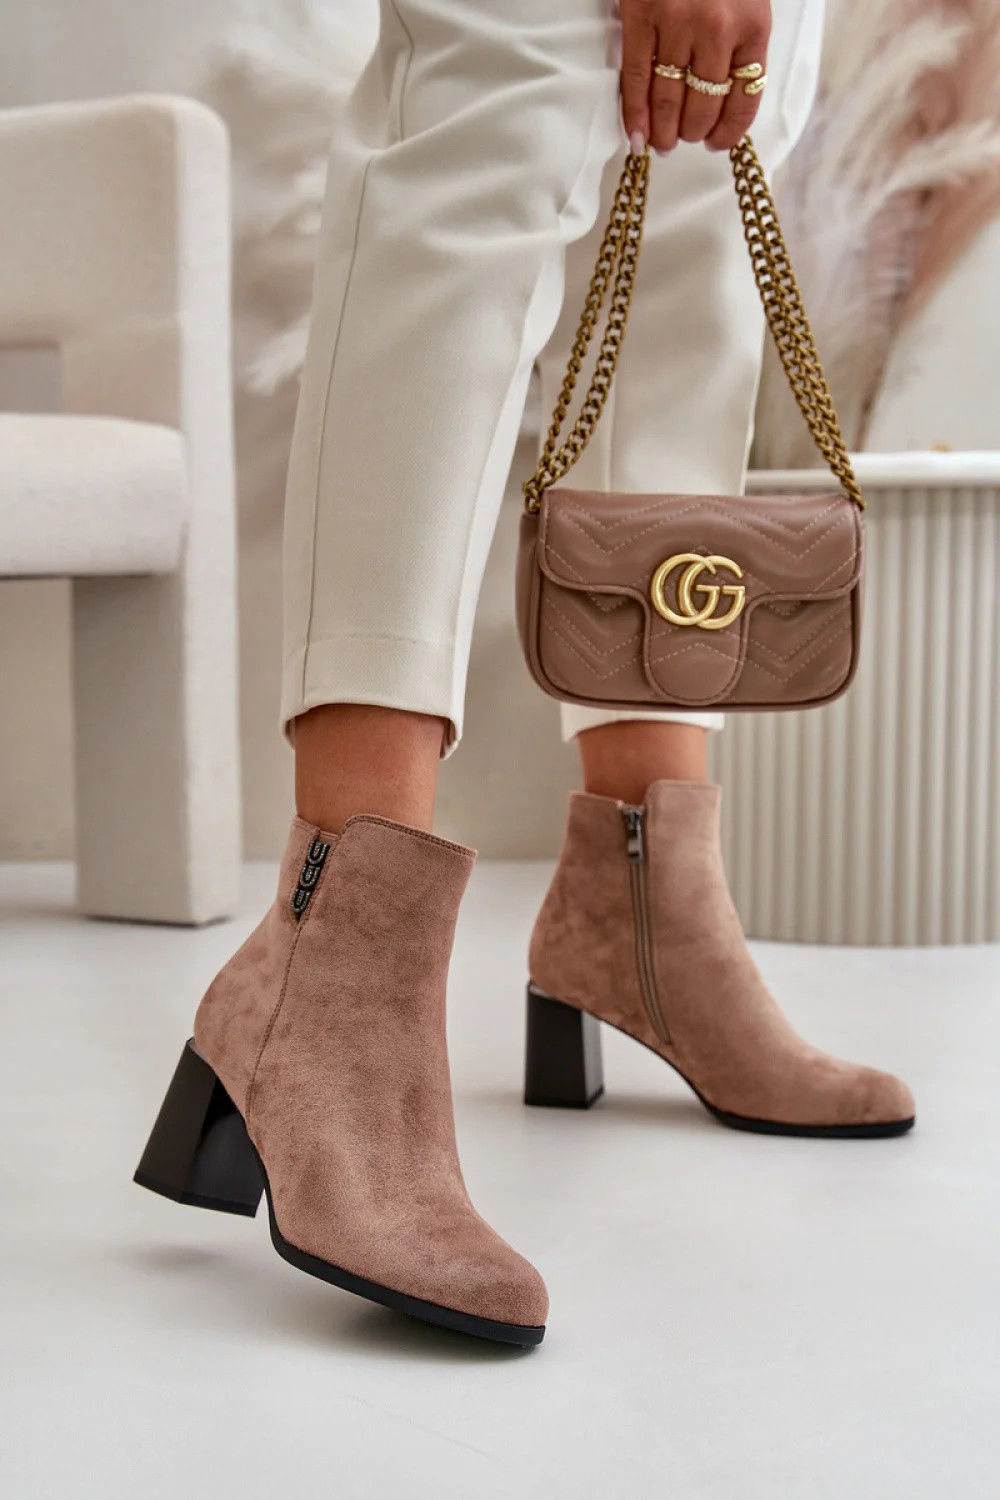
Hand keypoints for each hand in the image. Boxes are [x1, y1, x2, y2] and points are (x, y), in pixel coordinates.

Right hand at [620, 0, 771, 153]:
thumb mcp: (747, 2)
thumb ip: (740, 44)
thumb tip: (722, 101)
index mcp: (752, 26)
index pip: (744, 100)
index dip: (728, 132)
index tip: (716, 143)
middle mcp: (717, 29)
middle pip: (703, 106)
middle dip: (691, 133)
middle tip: (681, 139)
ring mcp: (677, 23)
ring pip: (669, 99)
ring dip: (663, 131)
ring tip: (661, 142)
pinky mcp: (642, 16)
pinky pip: (637, 78)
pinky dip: (635, 112)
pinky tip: (637, 134)